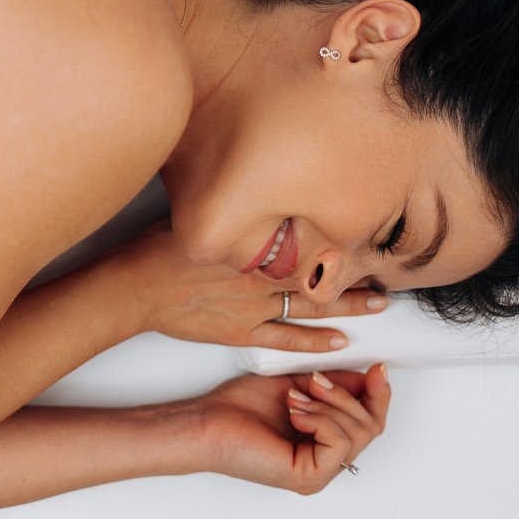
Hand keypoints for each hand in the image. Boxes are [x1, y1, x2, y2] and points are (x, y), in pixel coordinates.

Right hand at [102, 220, 389, 353]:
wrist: (133, 287)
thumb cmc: (156, 248)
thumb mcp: (193, 211)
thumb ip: (224, 203)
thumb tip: (238, 177)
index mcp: (253, 242)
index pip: (308, 238)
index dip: (339, 238)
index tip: (363, 233)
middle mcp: (261, 274)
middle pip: (320, 272)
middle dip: (355, 273)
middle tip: (386, 273)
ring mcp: (254, 306)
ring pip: (312, 306)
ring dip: (348, 306)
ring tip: (378, 305)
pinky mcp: (241, 331)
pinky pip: (287, 338)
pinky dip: (315, 341)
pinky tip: (339, 340)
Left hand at [196, 366, 391, 493]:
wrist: (206, 422)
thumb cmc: (240, 407)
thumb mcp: (299, 385)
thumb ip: (334, 384)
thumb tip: (371, 374)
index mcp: (325, 443)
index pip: (371, 422)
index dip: (379, 394)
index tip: (377, 367)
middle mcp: (327, 462)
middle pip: (371, 427)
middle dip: (345, 396)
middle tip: (314, 381)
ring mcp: (320, 473)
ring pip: (358, 433)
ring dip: (327, 405)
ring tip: (294, 399)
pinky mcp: (309, 478)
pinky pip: (339, 443)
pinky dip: (320, 420)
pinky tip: (294, 413)